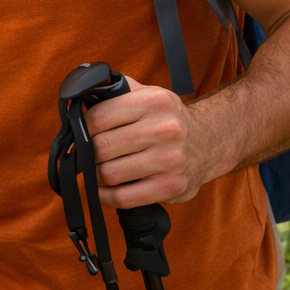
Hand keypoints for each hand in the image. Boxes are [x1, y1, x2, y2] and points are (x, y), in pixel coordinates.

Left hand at [86, 77, 217, 207]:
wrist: (209, 142)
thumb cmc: (167, 119)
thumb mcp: (148, 94)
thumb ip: (116, 91)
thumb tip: (80, 96)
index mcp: (154, 101)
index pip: (99, 116)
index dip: (83, 128)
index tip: (81, 135)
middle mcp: (164, 129)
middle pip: (101, 147)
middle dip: (87, 154)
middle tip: (87, 156)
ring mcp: (170, 159)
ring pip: (109, 173)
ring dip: (96, 176)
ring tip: (98, 171)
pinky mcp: (172, 186)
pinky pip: (124, 197)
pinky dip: (106, 196)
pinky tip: (105, 190)